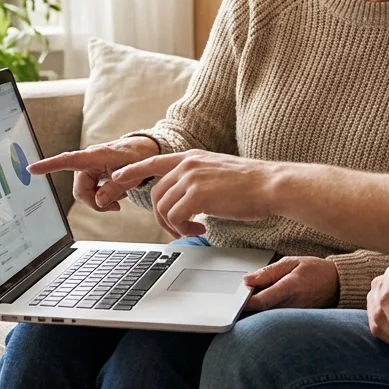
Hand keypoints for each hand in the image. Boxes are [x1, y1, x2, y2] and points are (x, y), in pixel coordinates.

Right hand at [28, 136, 157, 211]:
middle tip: (116, 207)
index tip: (32, 168)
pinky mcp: (92, 174)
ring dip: (101, 200)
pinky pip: (90, 192)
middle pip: (80, 190)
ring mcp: (89, 168)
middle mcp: (88, 161)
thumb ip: (115, 188)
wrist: (144, 151)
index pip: (68, 160)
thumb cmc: (137, 157)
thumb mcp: (132, 175)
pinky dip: (102, 197)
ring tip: (120, 196)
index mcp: (95, 155)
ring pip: (85, 194)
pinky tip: (117, 194)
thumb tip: (99, 202)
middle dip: (96, 202)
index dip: (49, 165)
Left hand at [109, 151, 282, 237]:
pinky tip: (200, 231)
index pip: (153, 162)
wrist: (271, 185)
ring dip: (174, 226)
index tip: (117, 179)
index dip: (132, 172)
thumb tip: (188, 198)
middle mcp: (188, 164)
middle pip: (156, 193)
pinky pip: (175, 217)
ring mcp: (191, 178)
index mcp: (192, 157)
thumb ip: (199, 178)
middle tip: (178, 228)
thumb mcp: (219, 172)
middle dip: (162, 216)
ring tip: (192, 231)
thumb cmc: (252, 184)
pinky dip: (183, 230)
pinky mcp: (198, 195)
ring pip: (163, 207)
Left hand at [242, 256, 338, 312]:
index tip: (236, 300)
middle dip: (248, 308)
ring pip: (268, 318)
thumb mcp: (291, 262)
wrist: (337, 284)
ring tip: (254, 300)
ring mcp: (295, 315)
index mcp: (290, 287)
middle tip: (240, 299)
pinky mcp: (296, 321)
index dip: (246, 302)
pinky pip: (277, 320)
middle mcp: (292, 305)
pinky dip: (268, 314)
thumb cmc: (315, 271)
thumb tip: (247, 279)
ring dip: (257, 312)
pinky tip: (266, 306)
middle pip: (262, 313)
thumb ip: (268, 272)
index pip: (262, 300)